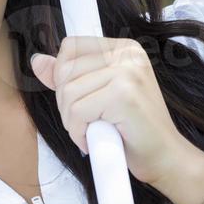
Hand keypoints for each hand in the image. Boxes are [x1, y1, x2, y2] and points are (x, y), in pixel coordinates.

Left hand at [30, 36, 189, 186]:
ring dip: (72, 121)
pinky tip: (95, 140)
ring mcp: (128, 72)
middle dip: (65, 103)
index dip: (63, 76)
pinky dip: (79, 133)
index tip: (79, 100)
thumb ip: (68, 77)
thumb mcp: (97, 96)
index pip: (70, 46)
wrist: (166, 157)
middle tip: (86, 122)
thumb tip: (37, 61)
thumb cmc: (132, 130)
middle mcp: (128, 54)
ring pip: (68, 93)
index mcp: (124, 48)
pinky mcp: (124, 95)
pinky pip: (77, 112)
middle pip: (65, 70)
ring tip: (92, 132)